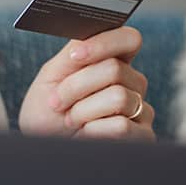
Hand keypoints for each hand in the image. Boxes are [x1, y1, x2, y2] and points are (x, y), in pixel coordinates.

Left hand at [18, 26, 154, 140]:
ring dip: (83, 110)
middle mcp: (133, 82)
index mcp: (115, 60)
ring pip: (119, 97)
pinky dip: (94, 131)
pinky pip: (122, 126)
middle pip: (115, 69)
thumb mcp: (52, 76)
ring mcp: (141, 109)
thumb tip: (88, 38)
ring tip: (71, 120)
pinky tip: (85, 134)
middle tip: (57, 102)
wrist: (42, 146)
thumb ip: (74, 53)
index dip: (103, 44)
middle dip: (77, 86)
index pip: (129, 38)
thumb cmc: (48, 110)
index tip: (75, 57)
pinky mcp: (143, 136)